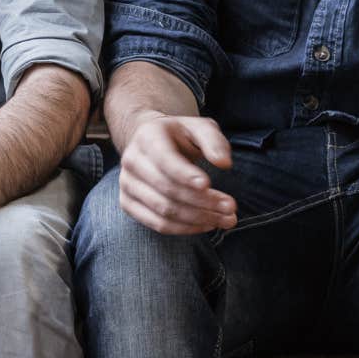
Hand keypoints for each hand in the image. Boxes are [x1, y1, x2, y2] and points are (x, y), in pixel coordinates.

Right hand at [116, 113, 237, 235]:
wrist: (152, 144)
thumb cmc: (181, 136)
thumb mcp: (200, 128)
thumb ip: (214, 141)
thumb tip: (224, 163)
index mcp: (148, 137)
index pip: (165, 160)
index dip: (186, 175)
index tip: (208, 184)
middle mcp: (132, 160)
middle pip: (168, 189)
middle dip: (203, 202)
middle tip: (231, 208)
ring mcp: (127, 184)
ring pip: (164, 211)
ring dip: (198, 219)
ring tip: (226, 220)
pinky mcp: (128, 204)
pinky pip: (158, 224)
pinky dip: (185, 229)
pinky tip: (207, 225)